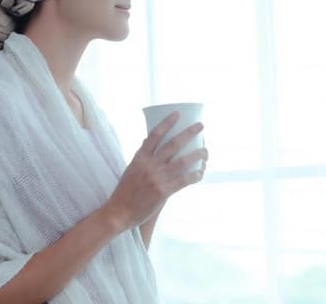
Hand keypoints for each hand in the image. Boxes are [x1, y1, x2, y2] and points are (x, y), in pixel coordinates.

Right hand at [103, 111, 208, 230]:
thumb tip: (147, 141)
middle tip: (200, 126)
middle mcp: (149, 165)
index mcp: (140, 158)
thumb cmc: (125, 191)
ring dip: (197, 154)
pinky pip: (184, 180)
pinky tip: (201, 172)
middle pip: (173, 144)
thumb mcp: (130, 169)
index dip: (167, 123)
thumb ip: (141, 157)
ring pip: (183, 161)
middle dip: (189, 133)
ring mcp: (157, 178)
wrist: (119, 212)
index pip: (155, 135)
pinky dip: (194, 175)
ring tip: (206, 151)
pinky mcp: (163, 191)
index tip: (178, 114)